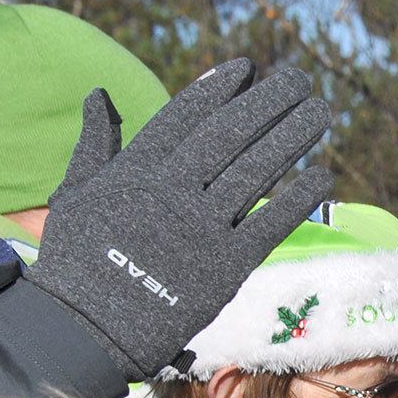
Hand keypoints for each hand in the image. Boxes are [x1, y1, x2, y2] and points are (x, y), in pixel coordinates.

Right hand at [30, 59, 331, 379]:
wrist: (84, 330)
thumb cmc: (75, 262)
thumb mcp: (75, 192)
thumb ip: (95, 143)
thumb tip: (98, 94)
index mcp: (135, 171)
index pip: (185, 117)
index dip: (218, 89)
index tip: (247, 68)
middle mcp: (171, 192)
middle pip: (229, 135)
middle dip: (267, 103)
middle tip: (299, 79)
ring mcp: (200, 229)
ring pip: (255, 171)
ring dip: (292, 137)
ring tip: (320, 111)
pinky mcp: (224, 267)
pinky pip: (270, 225)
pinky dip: (298, 199)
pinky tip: (322, 175)